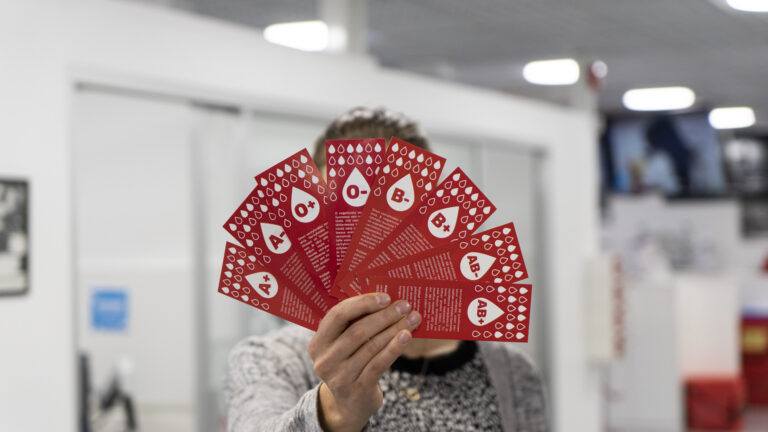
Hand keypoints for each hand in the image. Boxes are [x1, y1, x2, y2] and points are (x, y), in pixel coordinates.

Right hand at [307, 293, 420, 431]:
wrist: (349, 404)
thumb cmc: (350, 364)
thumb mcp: (342, 346)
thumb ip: (354, 325)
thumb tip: (386, 300)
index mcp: (318, 343)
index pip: (338, 315)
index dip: (363, 303)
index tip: (386, 297)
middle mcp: (324, 360)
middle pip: (357, 330)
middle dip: (384, 315)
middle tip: (404, 306)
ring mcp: (339, 377)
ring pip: (371, 346)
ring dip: (395, 329)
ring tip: (412, 319)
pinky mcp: (357, 390)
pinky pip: (379, 364)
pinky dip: (394, 348)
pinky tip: (406, 336)